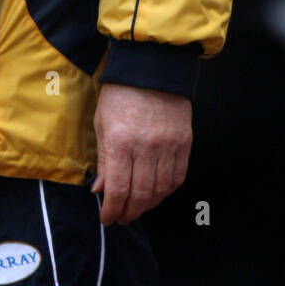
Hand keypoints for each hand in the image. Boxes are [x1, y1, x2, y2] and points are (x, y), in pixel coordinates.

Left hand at [91, 82, 191, 225]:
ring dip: (148, 205)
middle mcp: (146, 148)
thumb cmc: (120, 93)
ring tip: (138, 208)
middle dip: (129, 212)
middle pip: (141, 195)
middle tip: (122, 217)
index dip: (112, 210)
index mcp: (121, 142)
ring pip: (161, 190)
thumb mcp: (101, 123)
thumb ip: (104, 160)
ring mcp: (168, 146)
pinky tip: (157, 193)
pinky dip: (167, 190)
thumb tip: (100, 190)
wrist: (151, 66)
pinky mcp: (184, 143)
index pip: (118, 189)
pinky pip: (178, 177)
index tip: (107, 218)